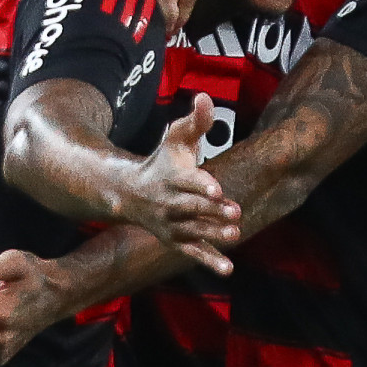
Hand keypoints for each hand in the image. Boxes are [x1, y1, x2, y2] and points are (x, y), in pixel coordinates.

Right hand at [126, 95, 242, 272]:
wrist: (131, 193)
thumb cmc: (162, 162)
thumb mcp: (176, 139)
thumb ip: (195, 121)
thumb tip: (206, 97)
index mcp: (172, 178)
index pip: (188, 181)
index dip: (202, 185)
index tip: (216, 189)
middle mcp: (170, 203)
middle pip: (192, 208)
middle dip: (213, 211)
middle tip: (236, 212)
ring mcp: (172, 224)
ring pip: (194, 231)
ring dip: (214, 235)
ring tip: (236, 235)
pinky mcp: (176, 240)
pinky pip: (193, 253)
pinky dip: (209, 261)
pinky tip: (228, 270)